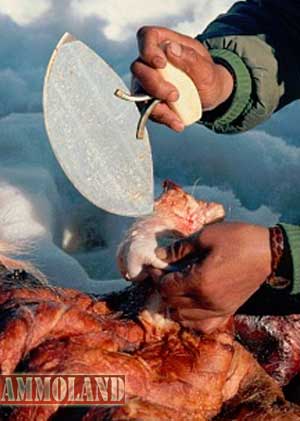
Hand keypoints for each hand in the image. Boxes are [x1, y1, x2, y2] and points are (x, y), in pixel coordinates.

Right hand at [131, 26, 233, 130]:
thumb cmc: (207, 76)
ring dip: (156, 107)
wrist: (209, 95)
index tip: (161, 64)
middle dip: (154, 84)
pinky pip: (147, 110)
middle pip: (139, 68)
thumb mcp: (206, 68)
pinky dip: (162, 118)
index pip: (146, 37)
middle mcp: (150, 62)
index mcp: (164, 44)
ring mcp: (147, 82)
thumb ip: (190, 57)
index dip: (148, 50)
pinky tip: (177, 124)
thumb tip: (170, 49)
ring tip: (177, 120)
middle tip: (174, 95)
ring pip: (139, 93)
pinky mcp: (148, 100)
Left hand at [156, 222, 271, 332]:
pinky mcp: (228, 311)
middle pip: (172, 302)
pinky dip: (192, 319)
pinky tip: (191, 305)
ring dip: (175, 303)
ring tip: (176, 287)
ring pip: (184, 317)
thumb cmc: (238, 240)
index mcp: (200, 281)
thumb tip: (160, 255)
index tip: (156, 265)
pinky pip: (204, 326)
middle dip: (163, 288)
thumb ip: (181, 248)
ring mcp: (218, 309)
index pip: (166, 287)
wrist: (269, 253)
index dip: (156, 276)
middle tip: (164, 274)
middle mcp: (207, 301)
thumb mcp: (207, 236)